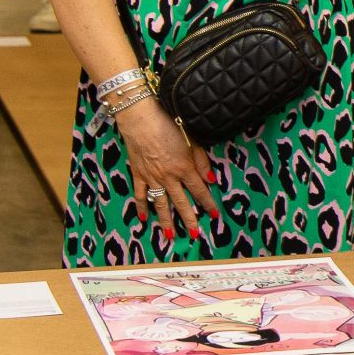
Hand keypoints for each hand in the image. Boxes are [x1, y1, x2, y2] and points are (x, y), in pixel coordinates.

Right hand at [115, 98, 218, 242]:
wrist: (140, 118)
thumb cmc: (168, 125)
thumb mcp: (192, 140)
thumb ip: (202, 162)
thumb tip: (211, 181)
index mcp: (184, 168)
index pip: (200, 190)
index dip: (208, 203)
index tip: (215, 214)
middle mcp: (168, 176)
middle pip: (181, 202)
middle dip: (189, 220)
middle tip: (195, 234)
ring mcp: (152, 177)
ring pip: (160, 203)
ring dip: (166, 221)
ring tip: (170, 236)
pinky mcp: (138, 174)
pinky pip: (140, 195)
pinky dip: (141, 207)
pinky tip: (144, 219)